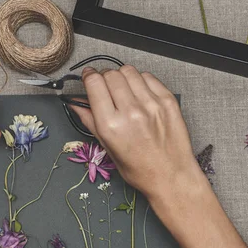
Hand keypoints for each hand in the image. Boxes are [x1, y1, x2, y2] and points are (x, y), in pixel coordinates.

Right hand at [71, 65, 204, 199]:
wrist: (171, 176)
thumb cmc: (140, 169)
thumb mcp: (108, 148)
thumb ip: (90, 121)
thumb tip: (76, 104)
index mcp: (111, 125)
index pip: (94, 83)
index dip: (89, 77)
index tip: (89, 77)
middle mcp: (130, 112)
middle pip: (111, 74)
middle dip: (104, 77)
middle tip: (106, 86)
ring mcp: (151, 104)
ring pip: (129, 71)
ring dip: (122, 77)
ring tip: (124, 90)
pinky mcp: (167, 101)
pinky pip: (148, 77)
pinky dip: (140, 81)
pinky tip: (140, 93)